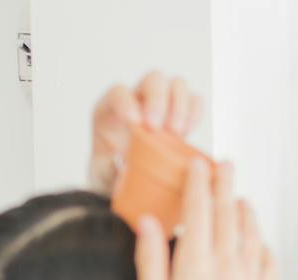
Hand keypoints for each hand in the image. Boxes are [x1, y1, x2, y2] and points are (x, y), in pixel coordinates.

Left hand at [89, 72, 203, 195]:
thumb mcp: (102, 176)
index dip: (127, 102)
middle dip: (158, 99)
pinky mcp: (180, 114)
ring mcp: (161, 104)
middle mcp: (137, 99)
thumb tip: (122, 161)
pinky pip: (194, 100)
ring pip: (176, 84)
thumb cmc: (111, 175)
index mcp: (110, 108)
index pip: (119, 92)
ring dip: (180, 105)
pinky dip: (195, 113)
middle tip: (160, 128)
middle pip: (153, 79)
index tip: (135, 123)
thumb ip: (108, 169)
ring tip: (177, 132)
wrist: (130, 181)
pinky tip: (188, 132)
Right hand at [133, 158, 275, 279]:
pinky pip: (268, 259)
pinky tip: (254, 239)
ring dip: (244, 209)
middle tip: (223, 164)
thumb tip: (149, 221)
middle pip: (228, 213)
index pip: (198, 211)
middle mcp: (228, 268)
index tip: (196, 163)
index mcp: (196, 267)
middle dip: (225, 184)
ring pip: (251, 232)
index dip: (198, 182)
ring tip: (238, 197)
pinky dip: (261, 242)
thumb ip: (150, 261)